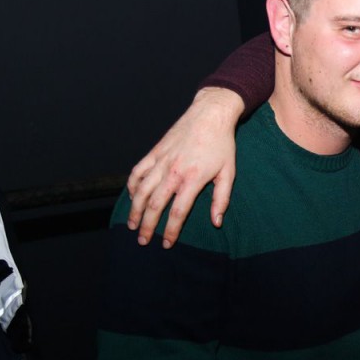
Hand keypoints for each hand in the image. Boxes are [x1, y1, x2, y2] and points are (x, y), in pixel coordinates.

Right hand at [127, 87, 242, 247]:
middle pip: (155, 205)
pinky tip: (132, 198)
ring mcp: (161, 161)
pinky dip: (132, 186)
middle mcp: (173, 171)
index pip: (177, 212)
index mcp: (192, 179)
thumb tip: (216, 222)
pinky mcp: (155, 152)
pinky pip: (138, 171)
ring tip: (131, 224)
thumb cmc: (222, 144)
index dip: (170, 231)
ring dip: (135, 210)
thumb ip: (221, 199)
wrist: (210, 115)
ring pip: (142, 190)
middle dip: (147, 226)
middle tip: (142, 241)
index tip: (166, 244)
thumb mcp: (228, 173)